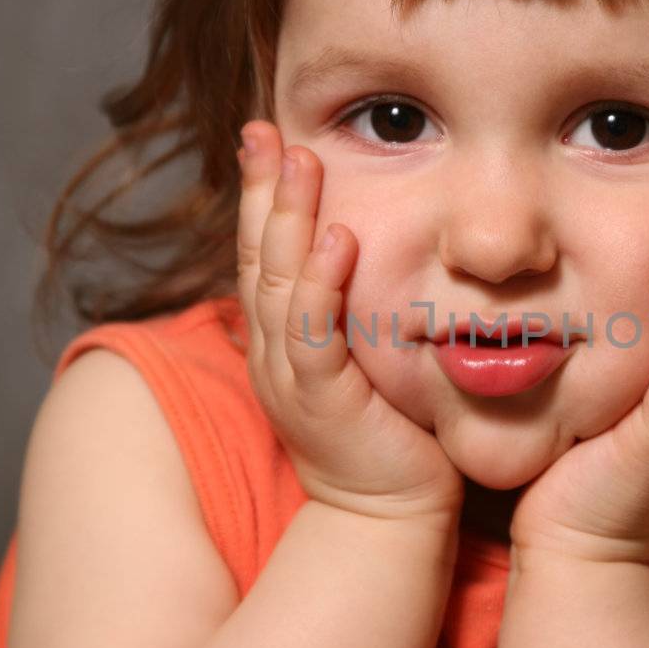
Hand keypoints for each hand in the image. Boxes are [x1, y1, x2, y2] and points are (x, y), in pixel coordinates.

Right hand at [236, 121, 463, 527]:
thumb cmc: (392, 439)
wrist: (390, 520)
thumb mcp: (367, 361)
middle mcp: (274, 354)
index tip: (265, 134)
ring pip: (276, 284)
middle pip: (256, 256)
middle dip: (260, 189)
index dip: (259, 194)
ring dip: (286, 219)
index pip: (261, 253)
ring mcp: (291, 378)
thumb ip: (360, 311)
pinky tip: (336, 240)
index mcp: (282, 341)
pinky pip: (313, 335)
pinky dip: (319, 286)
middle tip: (265, 128)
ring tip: (299, 162)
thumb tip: (377, 250)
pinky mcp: (322, 403)